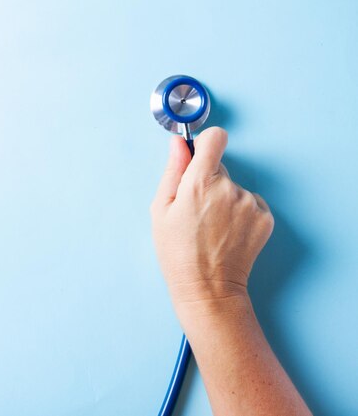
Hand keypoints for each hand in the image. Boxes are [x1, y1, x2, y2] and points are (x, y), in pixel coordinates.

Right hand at [150, 127, 273, 308]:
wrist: (207, 288)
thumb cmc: (177, 252)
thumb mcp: (161, 209)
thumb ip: (172, 170)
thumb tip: (178, 144)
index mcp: (200, 182)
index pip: (215, 138)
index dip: (206, 144)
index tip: (200, 157)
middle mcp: (229, 188)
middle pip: (221, 167)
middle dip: (208, 181)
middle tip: (196, 210)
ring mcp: (251, 203)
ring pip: (235, 187)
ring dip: (225, 200)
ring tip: (211, 227)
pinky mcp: (265, 218)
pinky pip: (251, 203)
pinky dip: (240, 214)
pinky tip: (227, 233)